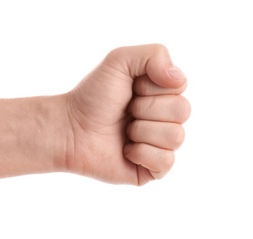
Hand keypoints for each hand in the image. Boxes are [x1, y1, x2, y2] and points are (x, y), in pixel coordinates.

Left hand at [63, 44, 189, 184]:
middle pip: (182, 111)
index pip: (180, 86)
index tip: (130, 89)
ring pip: (176, 137)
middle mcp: (164, 119)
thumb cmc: (91, 96)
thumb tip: (178, 80)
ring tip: (123, 131)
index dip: (151, 87)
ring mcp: (159, 145)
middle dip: (146, 109)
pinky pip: (166, 161)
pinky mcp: (151, 169)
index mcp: (161, 94)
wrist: (69, 129)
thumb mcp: (119, 61)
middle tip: (124, 111)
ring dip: (142, 130)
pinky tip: (125, 150)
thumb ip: (155, 55)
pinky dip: (142, 153)